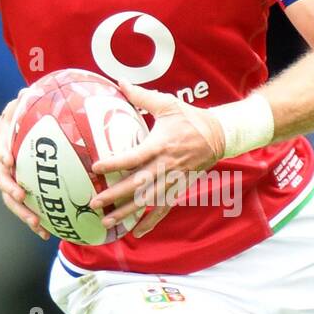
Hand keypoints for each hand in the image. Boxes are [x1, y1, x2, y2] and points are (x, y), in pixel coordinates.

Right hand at [0, 92, 49, 241]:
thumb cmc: (6, 125)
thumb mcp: (9, 112)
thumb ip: (17, 105)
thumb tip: (27, 91)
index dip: (1, 155)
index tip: (8, 158)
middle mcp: (0, 170)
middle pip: (3, 183)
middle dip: (11, 191)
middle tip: (21, 196)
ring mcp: (6, 184)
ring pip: (12, 202)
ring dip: (24, 214)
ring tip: (37, 225)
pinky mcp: (15, 195)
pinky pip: (23, 209)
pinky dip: (33, 221)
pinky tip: (47, 233)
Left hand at [89, 82, 225, 238]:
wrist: (218, 135)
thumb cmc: (190, 118)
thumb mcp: (167, 104)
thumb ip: (142, 96)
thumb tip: (120, 82)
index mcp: (161, 144)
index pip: (134, 156)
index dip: (115, 163)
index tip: (97, 168)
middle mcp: (166, 165)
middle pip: (137, 183)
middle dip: (115, 195)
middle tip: (95, 202)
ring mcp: (173, 179)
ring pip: (147, 200)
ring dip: (127, 212)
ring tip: (107, 220)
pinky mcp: (179, 188)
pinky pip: (163, 208)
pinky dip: (151, 221)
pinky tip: (137, 232)